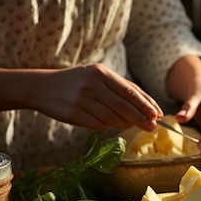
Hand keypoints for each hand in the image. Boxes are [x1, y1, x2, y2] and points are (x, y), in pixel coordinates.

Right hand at [32, 64, 162, 130]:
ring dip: (124, 124)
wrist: (42, 87)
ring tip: (130, 125)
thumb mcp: (97, 76)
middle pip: (124, 106)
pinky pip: (98, 125)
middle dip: (141, 118)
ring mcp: (82, 99)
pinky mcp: (74, 114)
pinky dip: (106, 126)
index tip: (158, 114)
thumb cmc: (77, 82)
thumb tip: (147, 106)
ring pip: (113, 118)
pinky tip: (106, 123)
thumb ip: (120, 88)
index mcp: (101, 73)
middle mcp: (92, 85)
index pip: (130, 91)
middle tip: (153, 127)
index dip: (146, 104)